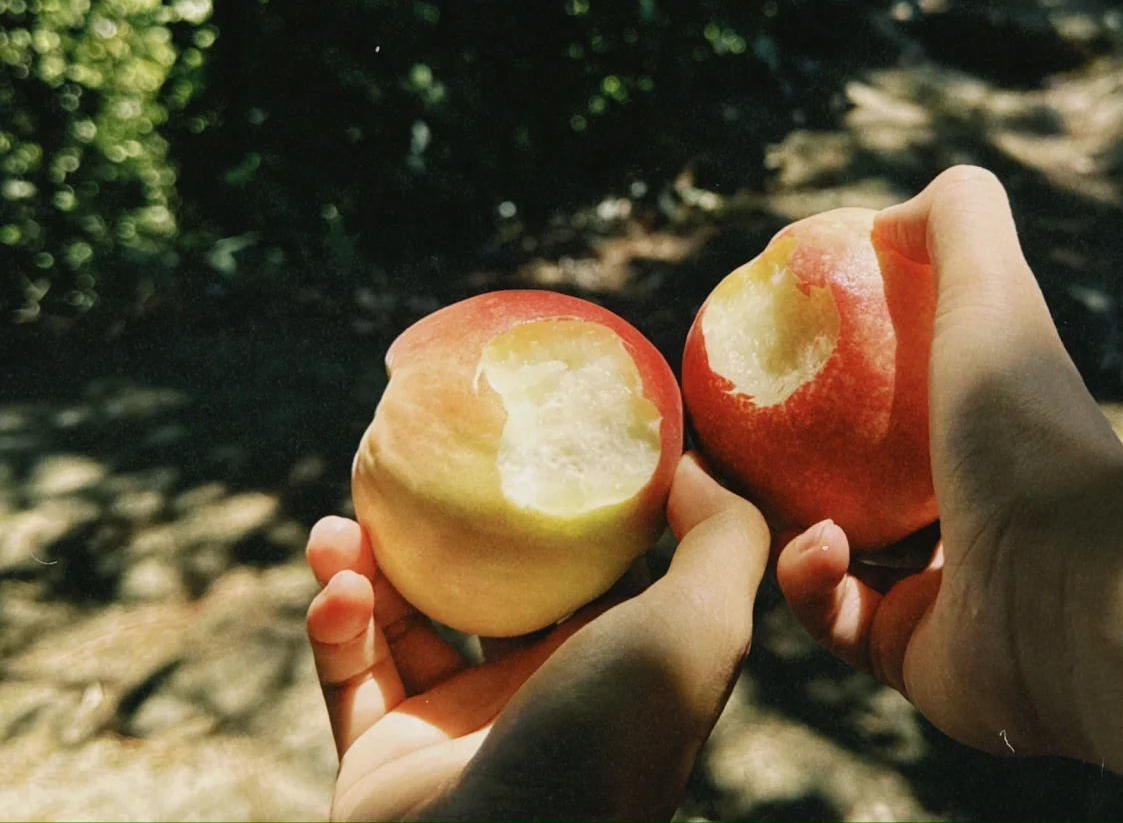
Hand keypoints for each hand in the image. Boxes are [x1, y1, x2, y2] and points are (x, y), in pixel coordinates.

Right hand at [307, 452, 768, 820]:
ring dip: (368, 562)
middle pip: (487, 579)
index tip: (529, 426)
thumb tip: (696, 464)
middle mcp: (538, 690)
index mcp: (612, 660)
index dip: (563, 495)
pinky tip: (339, 590)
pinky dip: (336, 624)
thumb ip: (724, 542)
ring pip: (403, 616)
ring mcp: (457, 726)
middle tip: (410, 464)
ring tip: (341, 527)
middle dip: (447, 522)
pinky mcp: (381, 757)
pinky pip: (350, 672)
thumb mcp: (697, 629)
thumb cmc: (605, 747)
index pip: (589, 559)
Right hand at [775, 166, 1122, 762]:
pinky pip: (833, 616)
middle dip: (780, 457)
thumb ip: (958, 220)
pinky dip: (809, 583)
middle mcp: (966, 506)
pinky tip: (813, 550)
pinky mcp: (913, 655)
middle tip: (721, 438)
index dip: (828, 370)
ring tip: (740, 495)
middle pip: (852, 473)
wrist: (1068, 588)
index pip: (891, 393)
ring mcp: (942, 587)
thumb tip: (888, 217)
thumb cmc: (1025, 429)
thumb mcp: (990, 291)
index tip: (763, 353)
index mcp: (981, 430)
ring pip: (828, 551)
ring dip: (779, 522)